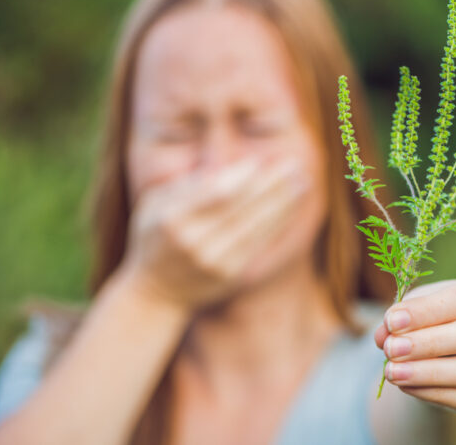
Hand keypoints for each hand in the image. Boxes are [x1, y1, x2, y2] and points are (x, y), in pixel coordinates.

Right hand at [117, 157, 308, 312]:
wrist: (155, 292)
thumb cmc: (156, 236)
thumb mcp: (154, 204)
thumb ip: (186, 185)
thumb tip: (228, 170)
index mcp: (171, 218)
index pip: (215, 193)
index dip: (241, 177)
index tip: (260, 162)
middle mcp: (193, 241)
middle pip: (241, 207)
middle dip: (271, 185)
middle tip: (294, 165)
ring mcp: (213, 260)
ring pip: (256, 225)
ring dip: (283, 203)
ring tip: (302, 183)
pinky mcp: (230, 275)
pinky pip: (259, 243)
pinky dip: (277, 223)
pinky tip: (291, 207)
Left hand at [374, 274, 455, 416]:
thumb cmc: (439, 317)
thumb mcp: (420, 307)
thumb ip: (402, 316)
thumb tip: (384, 334)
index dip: (428, 311)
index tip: (392, 320)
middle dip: (429, 344)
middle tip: (391, 349)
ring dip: (429, 373)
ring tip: (392, 372)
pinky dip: (434, 393)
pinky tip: (406, 386)